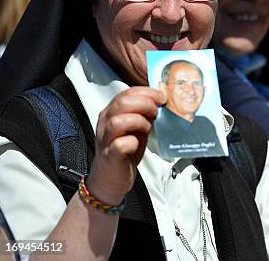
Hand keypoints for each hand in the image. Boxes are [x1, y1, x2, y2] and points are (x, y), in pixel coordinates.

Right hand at [87, 87, 165, 205]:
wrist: (111, 177)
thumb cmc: (126, 150)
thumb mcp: (137, 126)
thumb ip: (145, 114)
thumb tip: (163, 102)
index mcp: (112, 112)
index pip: (127, 93)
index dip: (147, 92)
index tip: (162, 97)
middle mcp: (105, 123)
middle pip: (122, 103)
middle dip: (145, 104)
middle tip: (156, 112)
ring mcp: (106, 139)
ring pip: (118, 121)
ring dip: (139, 121)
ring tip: (148, 128)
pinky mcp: (110, 156)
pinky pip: (120, 144)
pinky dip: (132, 142)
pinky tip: (137, 144)